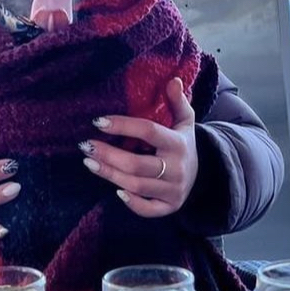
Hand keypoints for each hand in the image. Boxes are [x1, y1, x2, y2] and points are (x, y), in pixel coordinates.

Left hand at [80, 77, 197, 217]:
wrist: (204, 175)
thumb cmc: (183, 143)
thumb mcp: (185, 121)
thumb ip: (178, 101)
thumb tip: (173, 80)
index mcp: (179, 144)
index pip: (148, 131)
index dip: (123, 125)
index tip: (98, 121)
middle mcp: (177, 169)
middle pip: (137, 164)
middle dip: (108, 155)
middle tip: (86, 145)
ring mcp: (173, 191)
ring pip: (136, 186)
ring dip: (110, 174)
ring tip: (89, 162)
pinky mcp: (169, 207)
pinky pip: (148, 210)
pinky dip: (131, 202)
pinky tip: (114, 190)